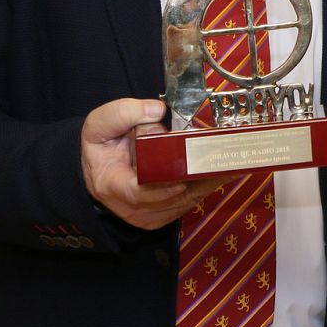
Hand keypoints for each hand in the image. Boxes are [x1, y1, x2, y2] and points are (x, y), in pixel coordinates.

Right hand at [80, 98, 221, 230]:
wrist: (100, 165)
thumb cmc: (102, 144)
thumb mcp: (102, 122)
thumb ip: (125, 113)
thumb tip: (157, 111)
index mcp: (111, 184)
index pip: (137, 194)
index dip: (161, 189)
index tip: (182, 179)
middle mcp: (129, 207)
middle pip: (167, 200)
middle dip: (194, 180)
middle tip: (217, 162)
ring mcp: (146, 215)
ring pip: (181, 204)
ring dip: (204, 185)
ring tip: (226, 165)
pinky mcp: (160, 216)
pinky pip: (185, 205)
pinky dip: (202, 189)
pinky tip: (218, 172)